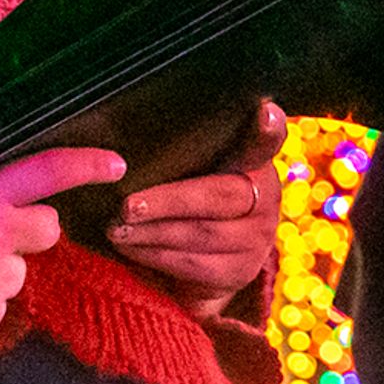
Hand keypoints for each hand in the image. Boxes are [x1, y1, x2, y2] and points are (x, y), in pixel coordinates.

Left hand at [109, 101, 287, 316]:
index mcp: (255, 161)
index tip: (264, 113)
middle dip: (166, 202)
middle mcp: (266, 196)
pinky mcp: (241, 270)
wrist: (213, 258)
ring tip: (116, 228)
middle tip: (127, 206)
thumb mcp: (194, 168)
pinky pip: (193, 264)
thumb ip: (186, 149)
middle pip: (217, 196)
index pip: (264, 143)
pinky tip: (131, 247)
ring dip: (151, 233)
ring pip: (201, 234)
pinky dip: (155, 256)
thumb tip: (130, 132)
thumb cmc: (192, 198)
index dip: (267, 130)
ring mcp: (258, 237)